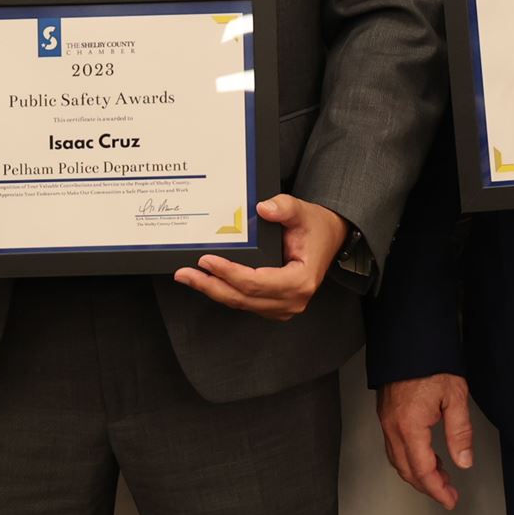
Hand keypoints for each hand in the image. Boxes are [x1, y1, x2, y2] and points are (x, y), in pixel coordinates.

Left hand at [175, 195, 347, 320]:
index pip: (255, 282)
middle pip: (243, 298)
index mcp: (300, 280)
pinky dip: (224, 292)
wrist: (328, 237)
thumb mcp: (302, 211)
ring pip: (241, 303)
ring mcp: (282, 307)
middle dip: (210, 286)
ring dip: (213, 291)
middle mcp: (292, 300)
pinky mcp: (273, 305)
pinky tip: (207, 281)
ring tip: (188, 277)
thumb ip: (284, 207)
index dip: (228, 273)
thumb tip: (263, 209)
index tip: (207, 260)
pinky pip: (244, 302)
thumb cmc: (315, 227)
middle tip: (185, 274)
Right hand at [376, 373, 474, 509]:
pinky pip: (394, 447)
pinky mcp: (385, 414)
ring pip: (398, 460)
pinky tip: (426, 456)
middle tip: (448, 493)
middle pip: (406, 470)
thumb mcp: (455, 396)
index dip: (437, 489)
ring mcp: (386, 421)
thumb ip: (460, 432)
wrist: (408, 339)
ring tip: (441, 477)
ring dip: (418, 474)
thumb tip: (464, 462)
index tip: (450, 500)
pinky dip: (409, 459)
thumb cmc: (432, 363)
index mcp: (410, 426)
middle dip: (427, 486)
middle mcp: (393, 427)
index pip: (422, 470)